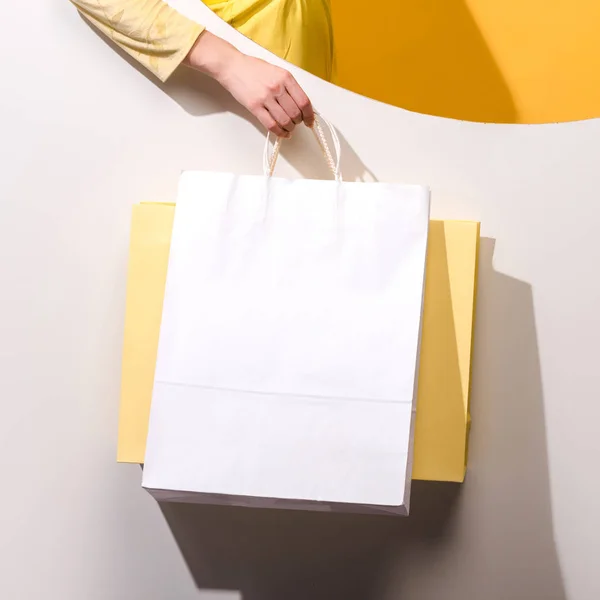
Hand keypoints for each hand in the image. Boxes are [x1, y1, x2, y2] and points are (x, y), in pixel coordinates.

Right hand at [185, 32, 313, 137]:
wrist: (232, 66)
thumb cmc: (254, 68)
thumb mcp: (277, 71)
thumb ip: (289, 86)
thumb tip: (301, 104)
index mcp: (286, 77)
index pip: (304, 101)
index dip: (309, 115)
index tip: (310, 121)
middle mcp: (277, 88)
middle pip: (295, 113)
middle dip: (298, 122)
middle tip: (296, 123)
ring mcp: (265, 98)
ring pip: (285, 121)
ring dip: (289, 128)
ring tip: (289, 128)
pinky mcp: (255, 107)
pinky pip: (271, 125)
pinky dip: (280, 133)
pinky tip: (283, 133)